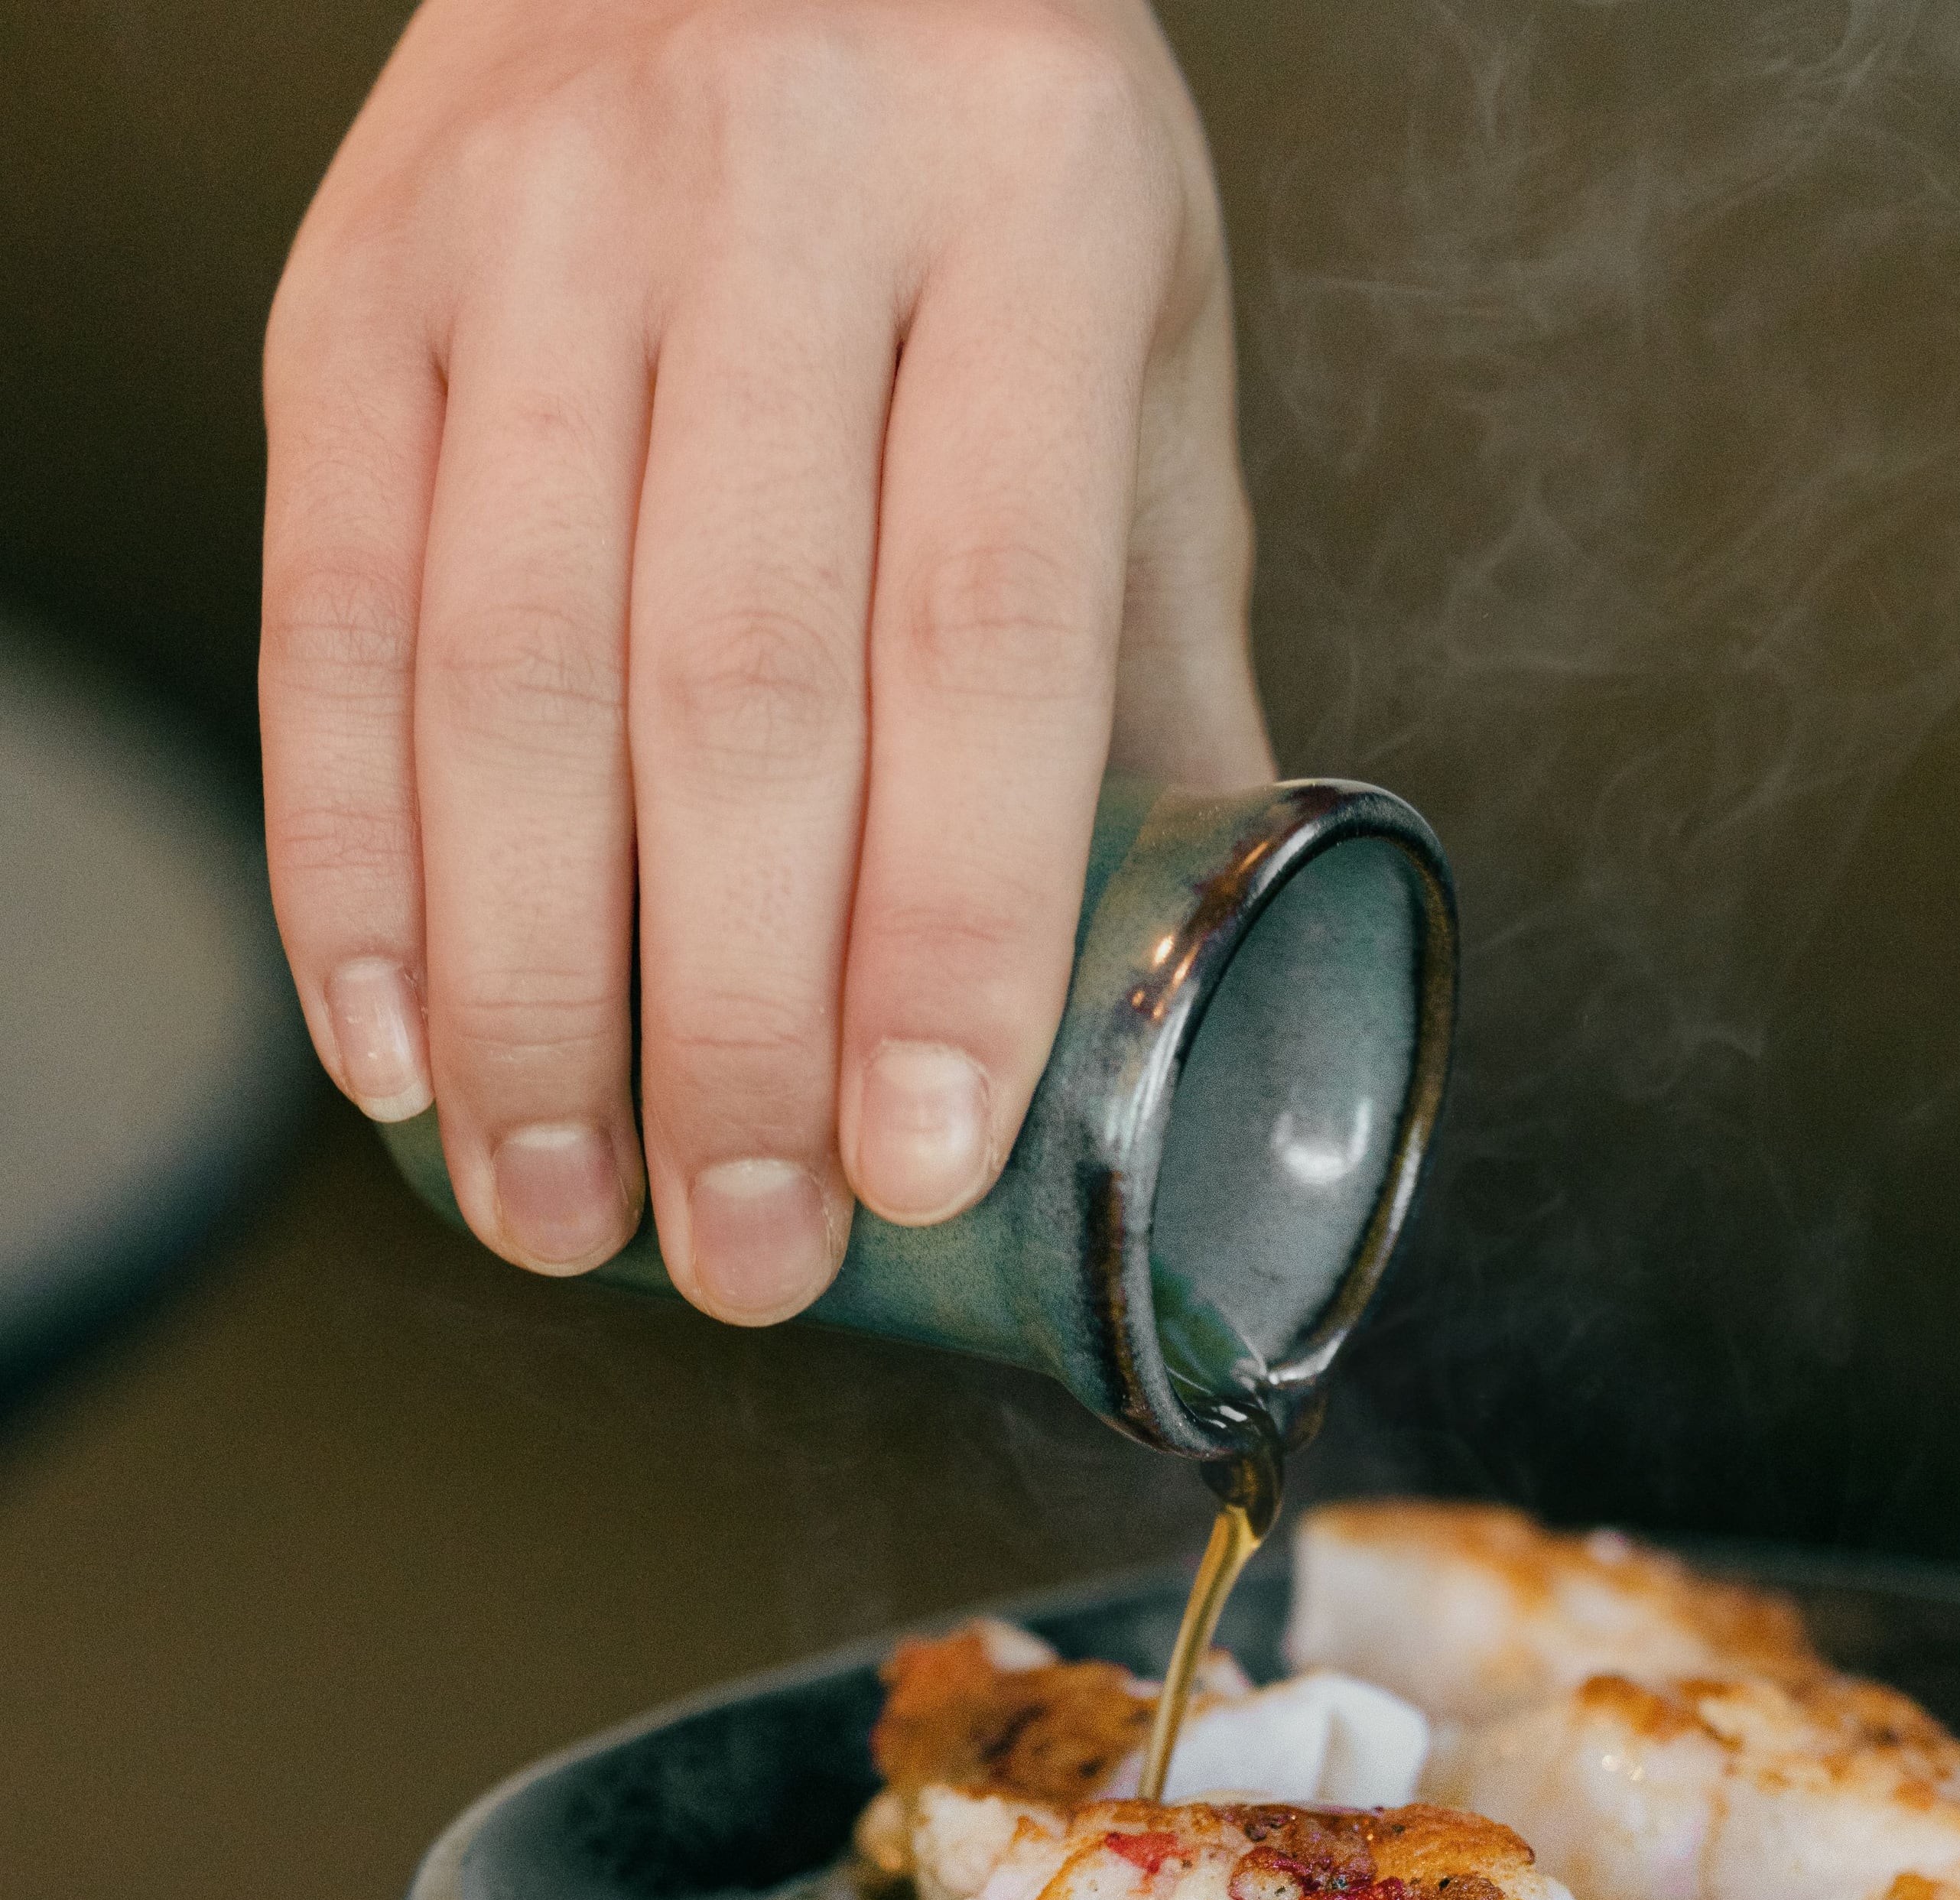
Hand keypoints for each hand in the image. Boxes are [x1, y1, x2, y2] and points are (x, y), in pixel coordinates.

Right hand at [262, 0, 1270, 1321]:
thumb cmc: (980, 151)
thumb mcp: (1138, 347)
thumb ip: (1151, 654)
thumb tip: (1195, 980)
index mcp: (1023, 217)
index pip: (978, 639)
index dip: (942, 936)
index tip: (920, 1159)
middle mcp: (770, 197)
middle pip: (731, 693)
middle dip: (729, 1026)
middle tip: (748, 1253)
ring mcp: (534, 233)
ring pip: (505, 676)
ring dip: (525, 994)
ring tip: (563, 1212)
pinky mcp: (357, 283)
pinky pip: (329, 611)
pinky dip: (351, 861)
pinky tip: (393, 1047)